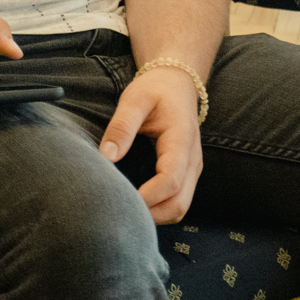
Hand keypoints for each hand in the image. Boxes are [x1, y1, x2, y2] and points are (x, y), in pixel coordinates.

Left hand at [99, 67, 202, 222]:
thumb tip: (106, 157)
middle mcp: (193, 159)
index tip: (121, 200)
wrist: (177, 83)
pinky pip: (178, 201)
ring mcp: (193, 169)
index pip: (170, 180)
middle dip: (151, 215)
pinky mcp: (187, 174)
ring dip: (156, 216)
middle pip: (179, 203)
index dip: (147, 197)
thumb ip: (121, 126)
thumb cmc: (155, 90)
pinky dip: (160, 210)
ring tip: (126, 212)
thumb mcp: (134, 99)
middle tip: (119, 214)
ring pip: (180, 207)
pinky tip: (137, 205)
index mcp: (182, 140)